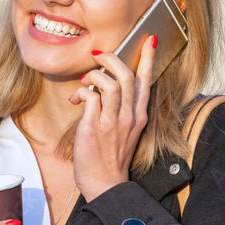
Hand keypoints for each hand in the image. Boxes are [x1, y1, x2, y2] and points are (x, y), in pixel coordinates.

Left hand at [69, 34, 156, 201]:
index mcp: (139, 116)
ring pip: (108, 83)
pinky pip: (89, 97)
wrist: (105, 184)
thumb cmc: (111, 157)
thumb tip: (103, 87)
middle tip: (99, 56)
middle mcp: (129, 116)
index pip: (145, 81)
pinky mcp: (95, 127)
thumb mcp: (124, 131)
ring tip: (83, 81)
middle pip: (126, 75)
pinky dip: (81, 92)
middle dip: (111, 59)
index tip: (149, 39)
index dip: (147, 58)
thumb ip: (120, 109)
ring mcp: (113, 122)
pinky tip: (75, 101)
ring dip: (92, 75)